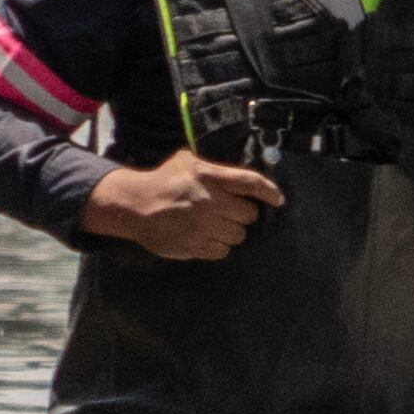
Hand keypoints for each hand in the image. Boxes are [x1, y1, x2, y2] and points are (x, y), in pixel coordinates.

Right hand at [80, 152, 281, 259]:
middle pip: (249, 215)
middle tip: (226, 211)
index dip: (269, 192)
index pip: (251, 183)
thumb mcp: (189, 162)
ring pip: (238, 235)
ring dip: (230, 231)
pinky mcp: (195, 246)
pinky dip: (218, 246)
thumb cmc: (166, 181)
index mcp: (209, 176)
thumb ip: (217, 168)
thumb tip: (248, 179)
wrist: (135, 205)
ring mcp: (203, 225)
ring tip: (212, 223)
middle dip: (241, 213)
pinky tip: (204, 236)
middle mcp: (209, 201)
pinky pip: (223, 251)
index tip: (278, 200)